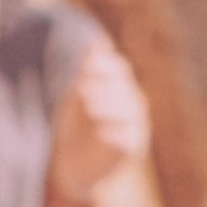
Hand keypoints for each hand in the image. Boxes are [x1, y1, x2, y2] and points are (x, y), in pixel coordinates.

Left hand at [48, 34, 148, 206]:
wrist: (72, 166)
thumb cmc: (76, 127)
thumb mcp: (77, 95)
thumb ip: (88, 71)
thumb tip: (96, 40)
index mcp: (120, 88)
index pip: (119, 70)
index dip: (104, 66)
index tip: (84, 70)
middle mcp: (132, 106)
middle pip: (126, 89)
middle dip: (105, 86)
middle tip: (81, 89)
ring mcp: (135, 129)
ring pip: (131, 113)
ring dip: (110, 106)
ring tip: (88, 107)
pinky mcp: (131, 151)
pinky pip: (129, 141)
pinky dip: (116, 134)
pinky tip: (100, 132)